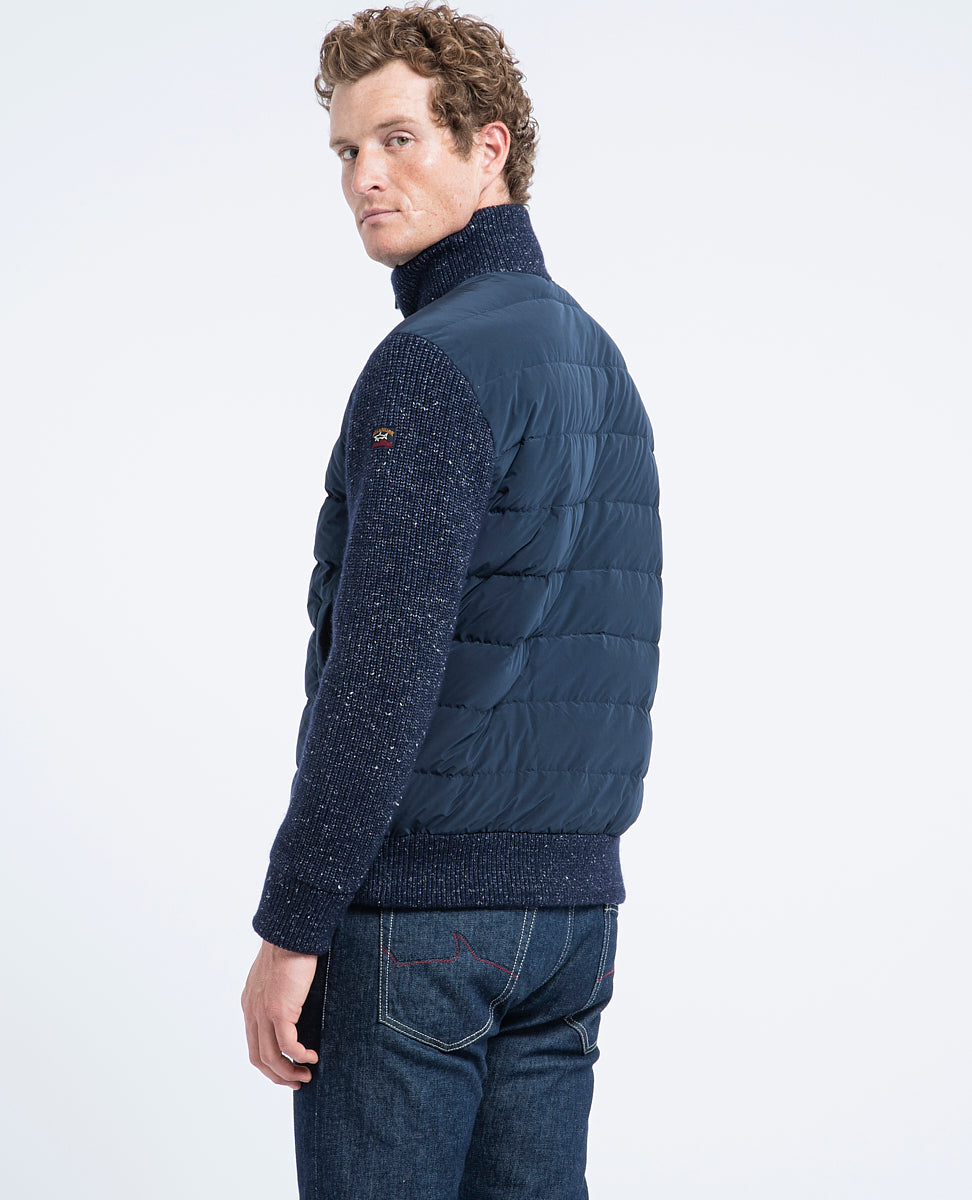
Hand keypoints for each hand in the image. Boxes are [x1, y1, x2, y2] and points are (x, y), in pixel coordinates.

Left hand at [241, 938, 319, 1088]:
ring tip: (307, 1075)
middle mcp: (253, 1011)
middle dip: (278, 1075)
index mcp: (251, 1005)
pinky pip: (288, 1045)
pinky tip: (312, 1057)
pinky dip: (300, 1056)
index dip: (270, 1064)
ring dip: (289, 1072)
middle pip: (259, 1058)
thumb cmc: (290, 949)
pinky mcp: (279, 1010)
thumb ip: (279, 993)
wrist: (291, 933)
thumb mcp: (278, 976)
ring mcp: (264, 1012)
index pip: (254, 1045)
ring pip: (271, 1057)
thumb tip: (293, 1006)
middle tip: (298, 1081)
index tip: (287, 1070)